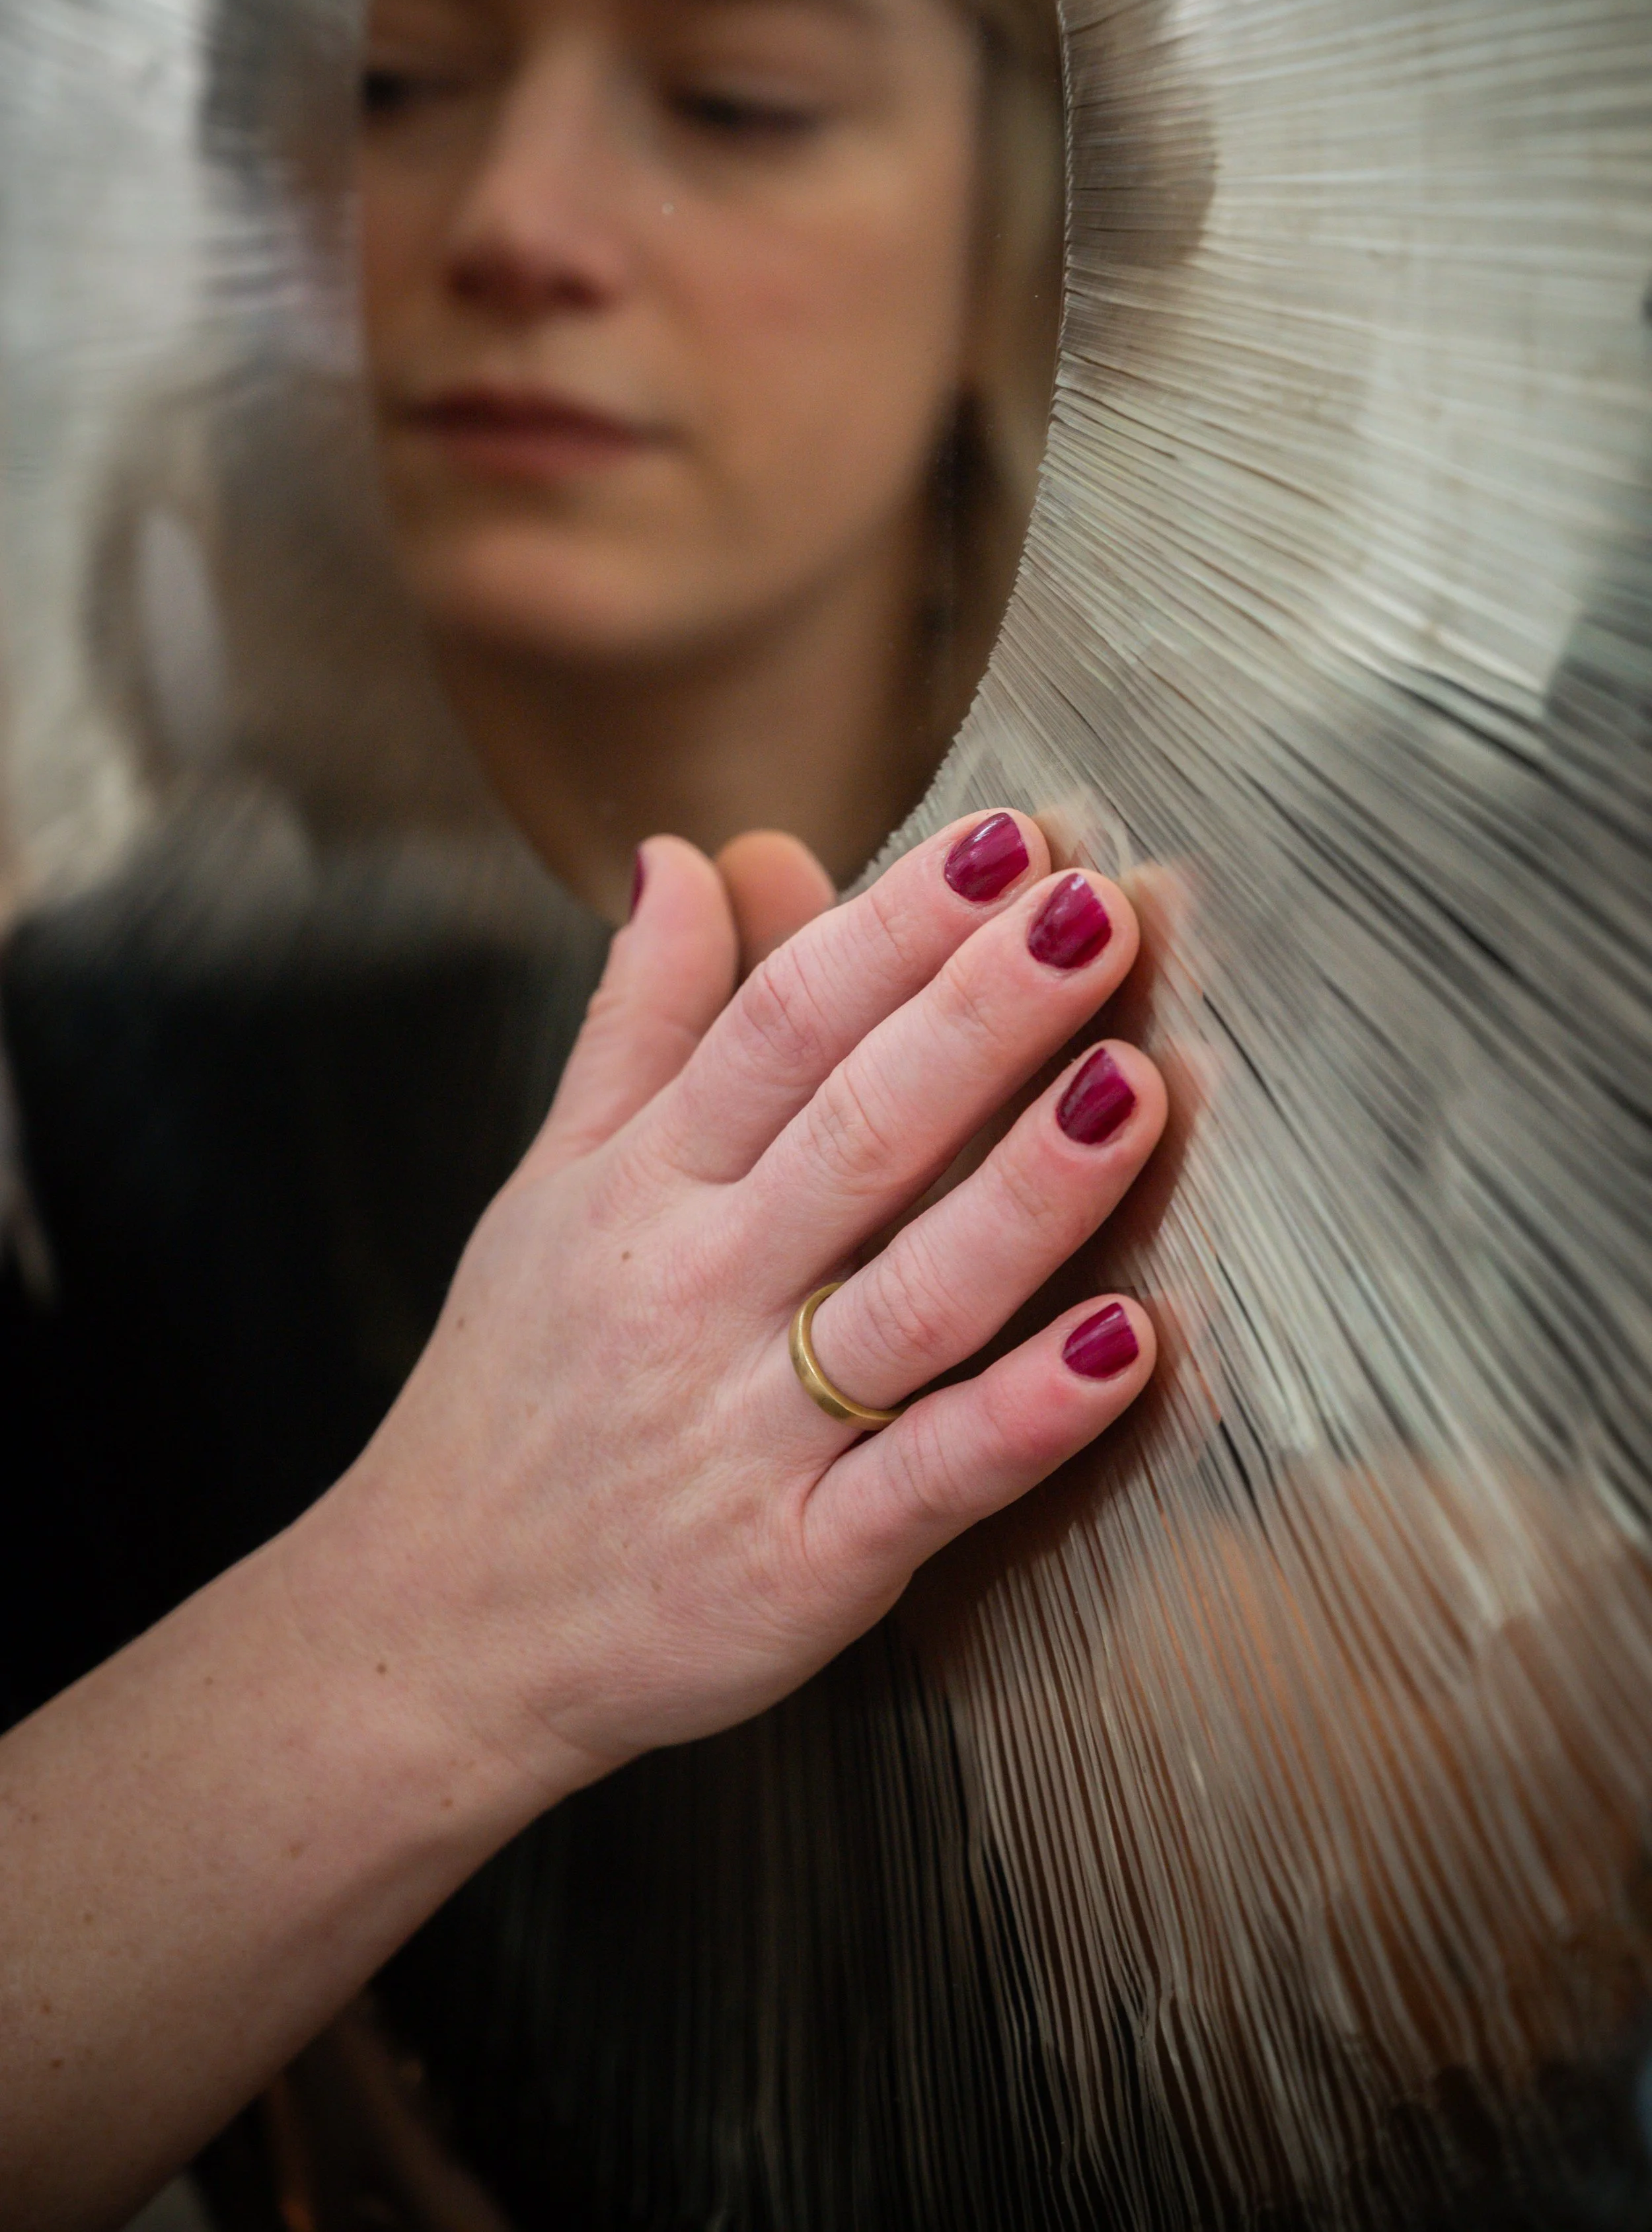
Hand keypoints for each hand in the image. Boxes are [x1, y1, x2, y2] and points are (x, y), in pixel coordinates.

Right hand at [320, 811, 1166, 1801]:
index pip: (780, 1030)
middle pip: (854, 1134)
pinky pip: (932, 1479)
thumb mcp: (552, 1187)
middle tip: (1092, 914)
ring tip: (1134, 1085)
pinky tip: (1129, 1342)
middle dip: (979, 1019)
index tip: (1005, 845)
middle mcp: (697, 1295)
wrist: (437, 1629)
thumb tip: (681, 856)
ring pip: (912, 1295)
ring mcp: (752, 1434)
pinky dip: (1028, 1415)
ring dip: (1028, 1191)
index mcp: (645, 1190)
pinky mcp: (806, 1566)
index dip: (894, 931)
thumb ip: (637, 1023)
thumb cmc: (518, 1391)